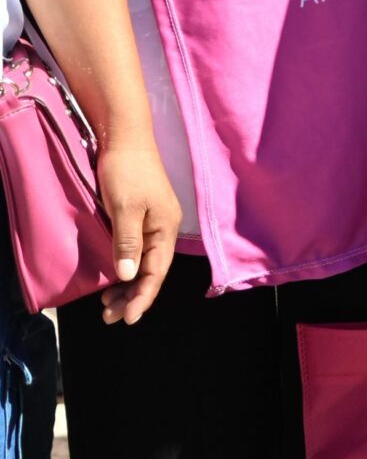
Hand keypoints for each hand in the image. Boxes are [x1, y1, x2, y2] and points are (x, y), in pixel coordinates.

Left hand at [92, 140, 178, 324]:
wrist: (125, 140)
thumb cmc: (127, 173)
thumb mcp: (125, 208)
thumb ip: (128, 242)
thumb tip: (129, 276)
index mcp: (166, 228)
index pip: (157, 271)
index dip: (143, 296)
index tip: (128, 319)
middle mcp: (164, 229)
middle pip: (152, 271)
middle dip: (133, 296)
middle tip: (109, 317)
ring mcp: (153, 223)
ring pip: (144, 263)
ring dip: (128, 286)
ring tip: (108, 305)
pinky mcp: (141, 218)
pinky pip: (137, 252)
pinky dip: (126, 269)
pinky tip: (114, 278)